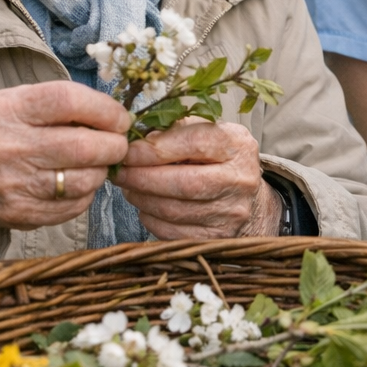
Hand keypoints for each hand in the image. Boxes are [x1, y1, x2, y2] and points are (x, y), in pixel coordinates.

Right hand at [0, 81, 131, 256]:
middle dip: (115, 145)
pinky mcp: (19, 214)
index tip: (120, 117)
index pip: (69, 101)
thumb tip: (115, 114)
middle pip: (83, 145)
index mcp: (7, 109)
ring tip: (96, 163)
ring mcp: (12, 184)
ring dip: (102, 171)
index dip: (106, 109)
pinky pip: (73, 206)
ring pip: (84, 180)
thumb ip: (59, 103)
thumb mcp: (12, 102)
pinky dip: (86, 195)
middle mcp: (7, 146)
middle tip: (119, 143)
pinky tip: (77, 183)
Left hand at [115, 120, 279, 238]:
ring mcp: (231, 212)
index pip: (195, 143)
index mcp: (237, 145)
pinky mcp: (218, 237)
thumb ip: (175, 130)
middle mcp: (240, 180)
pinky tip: (145, 206)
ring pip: (174, 210)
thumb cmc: (218, 160)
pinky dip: (151, 219)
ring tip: (129, 187)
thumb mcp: (207, 133)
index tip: (128, 151)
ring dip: (142, 198)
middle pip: (184, 182)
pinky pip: (173, 232)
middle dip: (142, 177)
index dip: (155, 149)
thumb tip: (137, 138)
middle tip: (119, 172)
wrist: (247, 197)